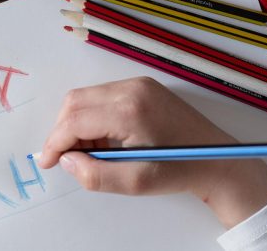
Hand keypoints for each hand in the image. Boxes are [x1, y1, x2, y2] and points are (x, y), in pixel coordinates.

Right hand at [38, 77, 266, 227]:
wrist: (219, 160)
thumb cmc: (179, 171)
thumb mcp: (135, 182)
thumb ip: (94, 174)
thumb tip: (66, 160)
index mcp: (129, 110)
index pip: (74, 120)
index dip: (54, 142)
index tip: (47, 162)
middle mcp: (131, 88)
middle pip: (75, 102)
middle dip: (64, 131)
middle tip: (70, 159)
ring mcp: (137, 84)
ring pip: (85, 98)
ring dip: (78, 124)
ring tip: (94, 151)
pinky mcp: (141, 86)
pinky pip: (101, 97)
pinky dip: (93, 117)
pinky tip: (106, 140)